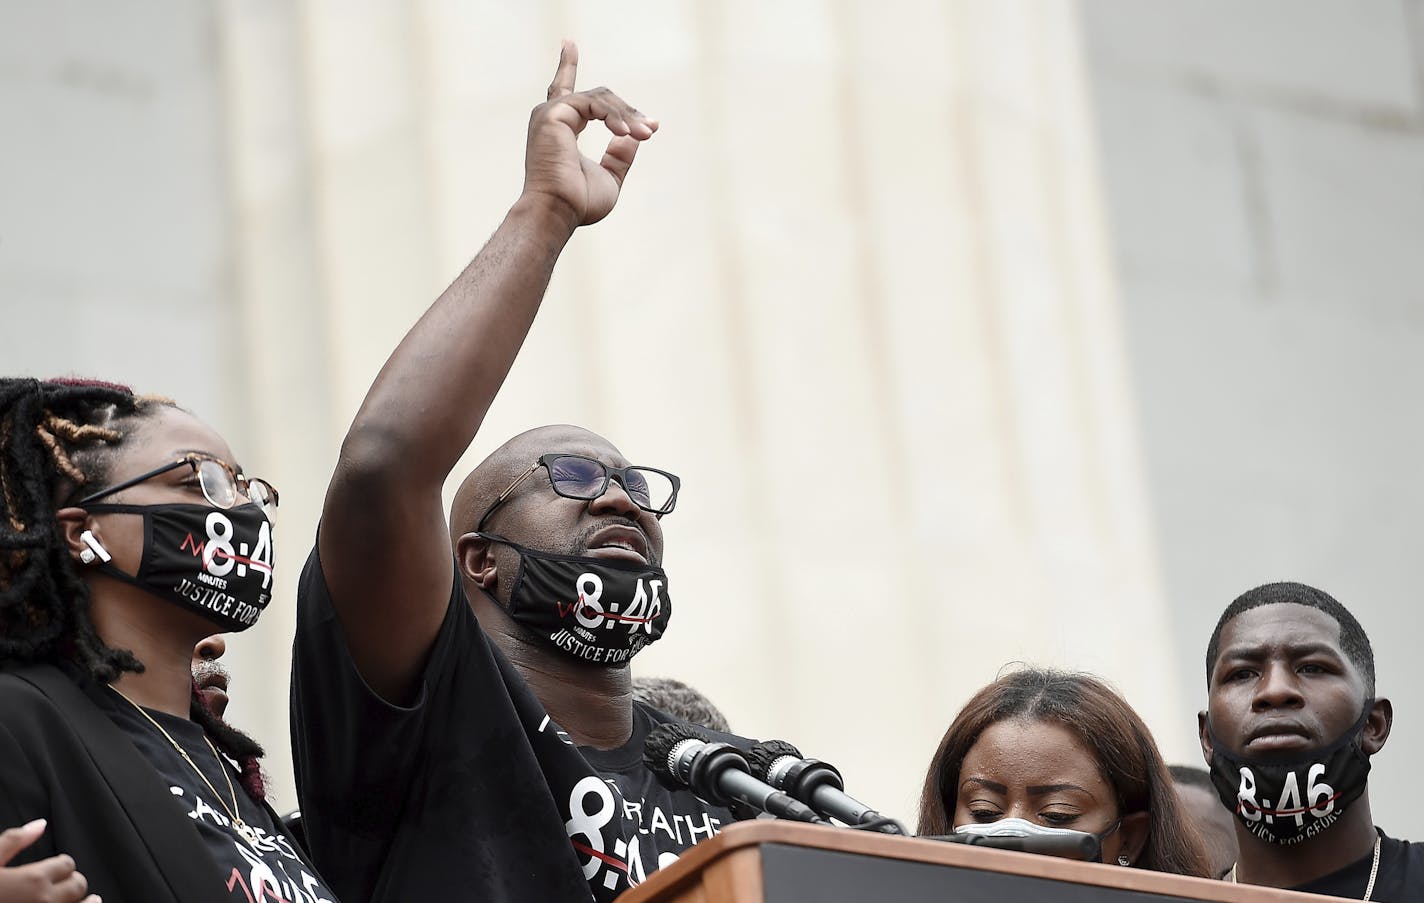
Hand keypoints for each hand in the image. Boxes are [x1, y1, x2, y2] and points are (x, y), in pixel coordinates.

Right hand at [0, 820, 99, 902]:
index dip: (63, 864)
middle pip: (78, 886)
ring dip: (84, 901)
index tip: (58, 867)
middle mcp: (45, 900)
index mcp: (33, 879)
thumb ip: (14, 841)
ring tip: (89, 899)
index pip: (67, 864)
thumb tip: (40, 824)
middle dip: (74, 881)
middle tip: (68, 883)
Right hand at [521, 41, 657, 228]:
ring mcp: (550, 113)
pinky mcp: (553, 112)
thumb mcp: (609, 177)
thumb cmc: (578, 202)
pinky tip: (625, 132)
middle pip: (597, 97)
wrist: (558, 212)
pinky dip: (614, 116)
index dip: (567, 67)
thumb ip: (620, 155)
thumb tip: (636, 135)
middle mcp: (551, 117)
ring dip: (627, 116)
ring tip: (643, 134)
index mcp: (560, 129)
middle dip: (627, 111)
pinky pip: (594, 102)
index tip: (568, 43)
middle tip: (648, 129)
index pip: (565, 92)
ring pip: (601, 98)